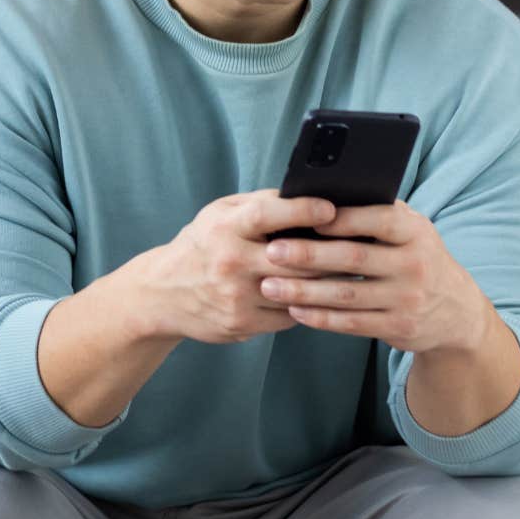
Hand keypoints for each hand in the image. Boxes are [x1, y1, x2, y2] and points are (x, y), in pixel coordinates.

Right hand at [139, 189, 342, 344]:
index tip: (330, 209)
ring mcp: (235, 296)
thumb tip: (307, 195)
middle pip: (295, 258)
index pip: (268, 215)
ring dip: (326, 283)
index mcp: (225, 228)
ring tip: (348, 272)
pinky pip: (288, 315)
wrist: (161, 293)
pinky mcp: (241, 322)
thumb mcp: (219, 214)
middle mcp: (229, 262)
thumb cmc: (202, 245)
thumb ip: (259, 205)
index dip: (303, 210)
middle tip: (357, 246)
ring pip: (298, 291)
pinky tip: (315, 296)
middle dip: (330, 252)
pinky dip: (304, 305)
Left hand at [259, 200, 491, 354]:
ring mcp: (407, 299)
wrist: (455, 310)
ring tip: (269, 286)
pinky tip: (294, 311)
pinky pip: (352, 323)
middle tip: (271, 252)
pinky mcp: (399, 327)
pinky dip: (320, 318)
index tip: (303, 218)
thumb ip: (375, 214)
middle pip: (354, 258)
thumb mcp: (409, 231)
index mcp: (415, 232)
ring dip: (304, 292)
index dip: (341, 220)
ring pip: (347, 295)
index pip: (378, 220)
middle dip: (308, 255)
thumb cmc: (414, 257)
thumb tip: (319, 196)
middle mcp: (414, 265)